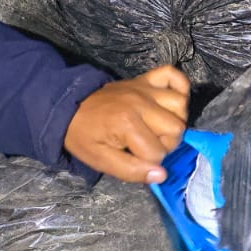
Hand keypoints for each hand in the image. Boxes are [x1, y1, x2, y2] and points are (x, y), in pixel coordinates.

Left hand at [64, 66, 189, 182]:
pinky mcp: (145, 80)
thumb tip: (162, 175)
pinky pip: (173, 75)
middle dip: (166, 143)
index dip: (150, 162)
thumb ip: (132, 171)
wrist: (69, 109)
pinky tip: (170, 103)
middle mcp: (141, 102)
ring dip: (175, 119)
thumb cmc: (85, 137)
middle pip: (177, 128)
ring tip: (158, 128)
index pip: (158, 152)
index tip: (135, 158)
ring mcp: (144, 88)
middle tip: (146, 145)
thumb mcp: (102, 161)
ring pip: (180, 104)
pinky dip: (180, 86)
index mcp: (127, 123)